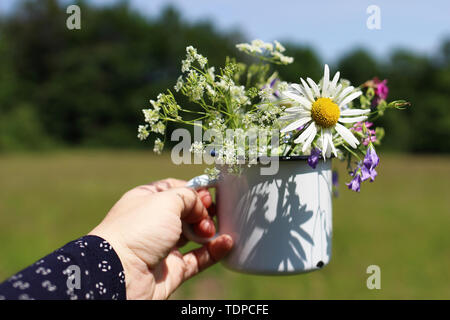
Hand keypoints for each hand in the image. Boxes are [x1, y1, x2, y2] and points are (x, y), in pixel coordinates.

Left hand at [89, 178, 232, 299]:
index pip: (174, 189)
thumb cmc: (138, 229)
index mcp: (146, 200)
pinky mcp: (172, 269)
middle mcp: (154, 223)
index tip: (209, 192)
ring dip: (209, 230)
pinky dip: (214, 251)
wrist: (121, 274)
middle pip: (187, 212)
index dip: (193, 189)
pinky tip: (226, 242)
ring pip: (194, 235)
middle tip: (211, 213)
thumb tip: (201, 207)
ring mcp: (163, 247)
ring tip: (213, 230)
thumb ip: (189, 196)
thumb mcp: (166, 200)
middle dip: (203, 211)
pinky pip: (198, 258)